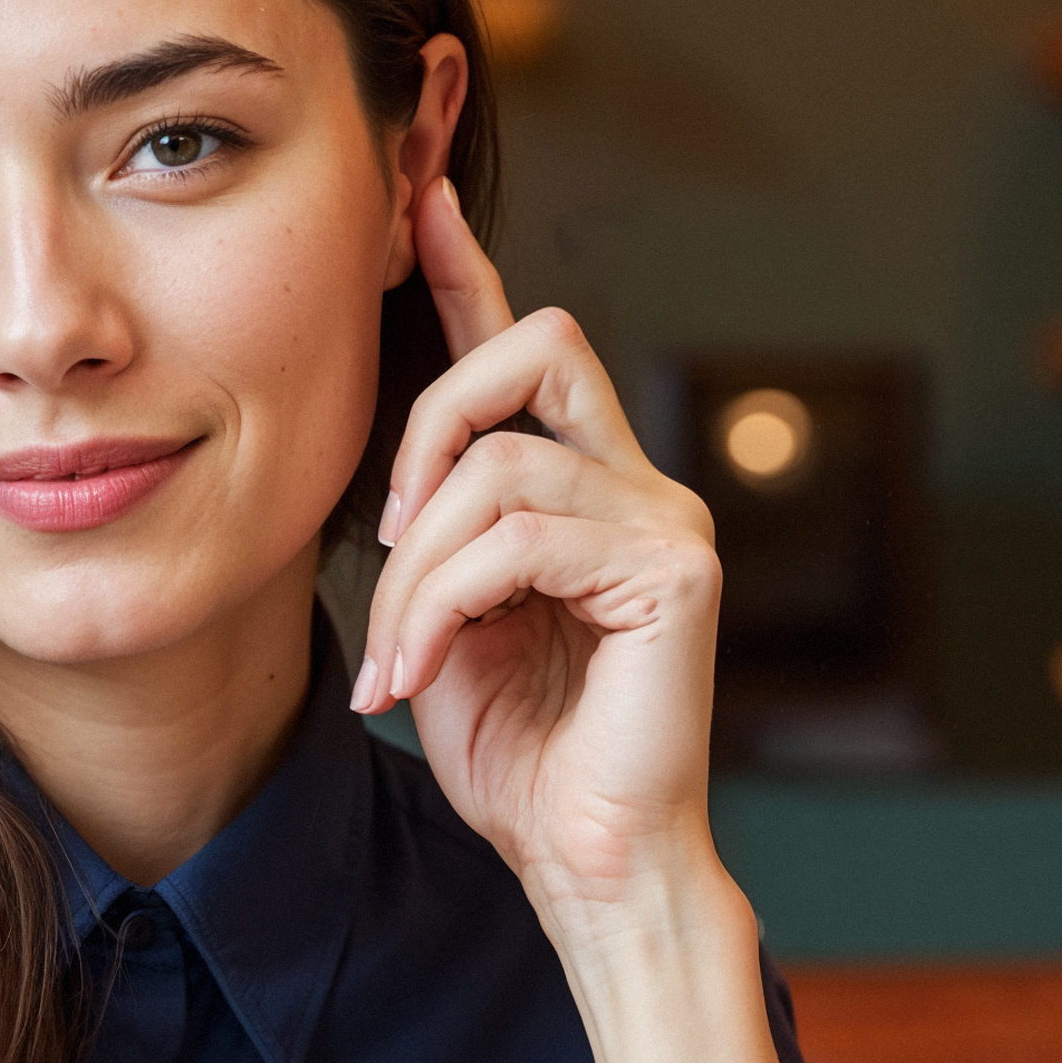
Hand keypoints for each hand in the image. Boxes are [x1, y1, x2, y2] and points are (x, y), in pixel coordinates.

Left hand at [353, 180, 727, 913]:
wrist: (586, 862)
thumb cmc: (523, 760)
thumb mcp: (448, 622)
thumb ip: (438, 537)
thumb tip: (395, 482)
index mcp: (588, 489)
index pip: (529, 353)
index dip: (471, 271)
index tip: (416, 200)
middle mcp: (643, 485)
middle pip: (541, 346)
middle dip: (432, 419)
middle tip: (386, 533)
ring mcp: (668, 521)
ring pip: (502, 465)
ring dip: (417, 567)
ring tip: (397, 660)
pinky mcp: (675, 572)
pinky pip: (520, 539)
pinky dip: (442, 605)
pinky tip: (422, 673)